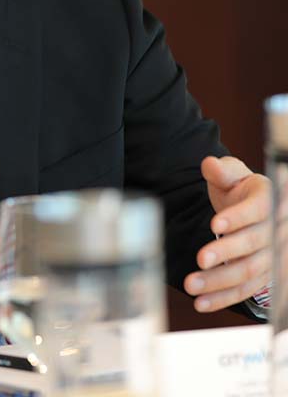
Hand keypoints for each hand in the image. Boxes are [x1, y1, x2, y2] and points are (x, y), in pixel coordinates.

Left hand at [183, 155, 271, 311]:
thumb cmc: (242, 189)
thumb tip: (210, 165)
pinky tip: (202, 303)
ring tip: (191, 285)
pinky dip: (223, 298)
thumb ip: (222, 171)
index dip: (237, 218)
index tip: (214, 223)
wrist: (255, 208)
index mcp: (269, 201)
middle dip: (226, 252)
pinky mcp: (263, 276)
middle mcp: (276, 231)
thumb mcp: (233, 174)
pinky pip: (245, 290)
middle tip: (201, 258)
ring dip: (219, 281)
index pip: (257, 211)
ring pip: (248, 272)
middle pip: (253, 244)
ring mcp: (272, 256)